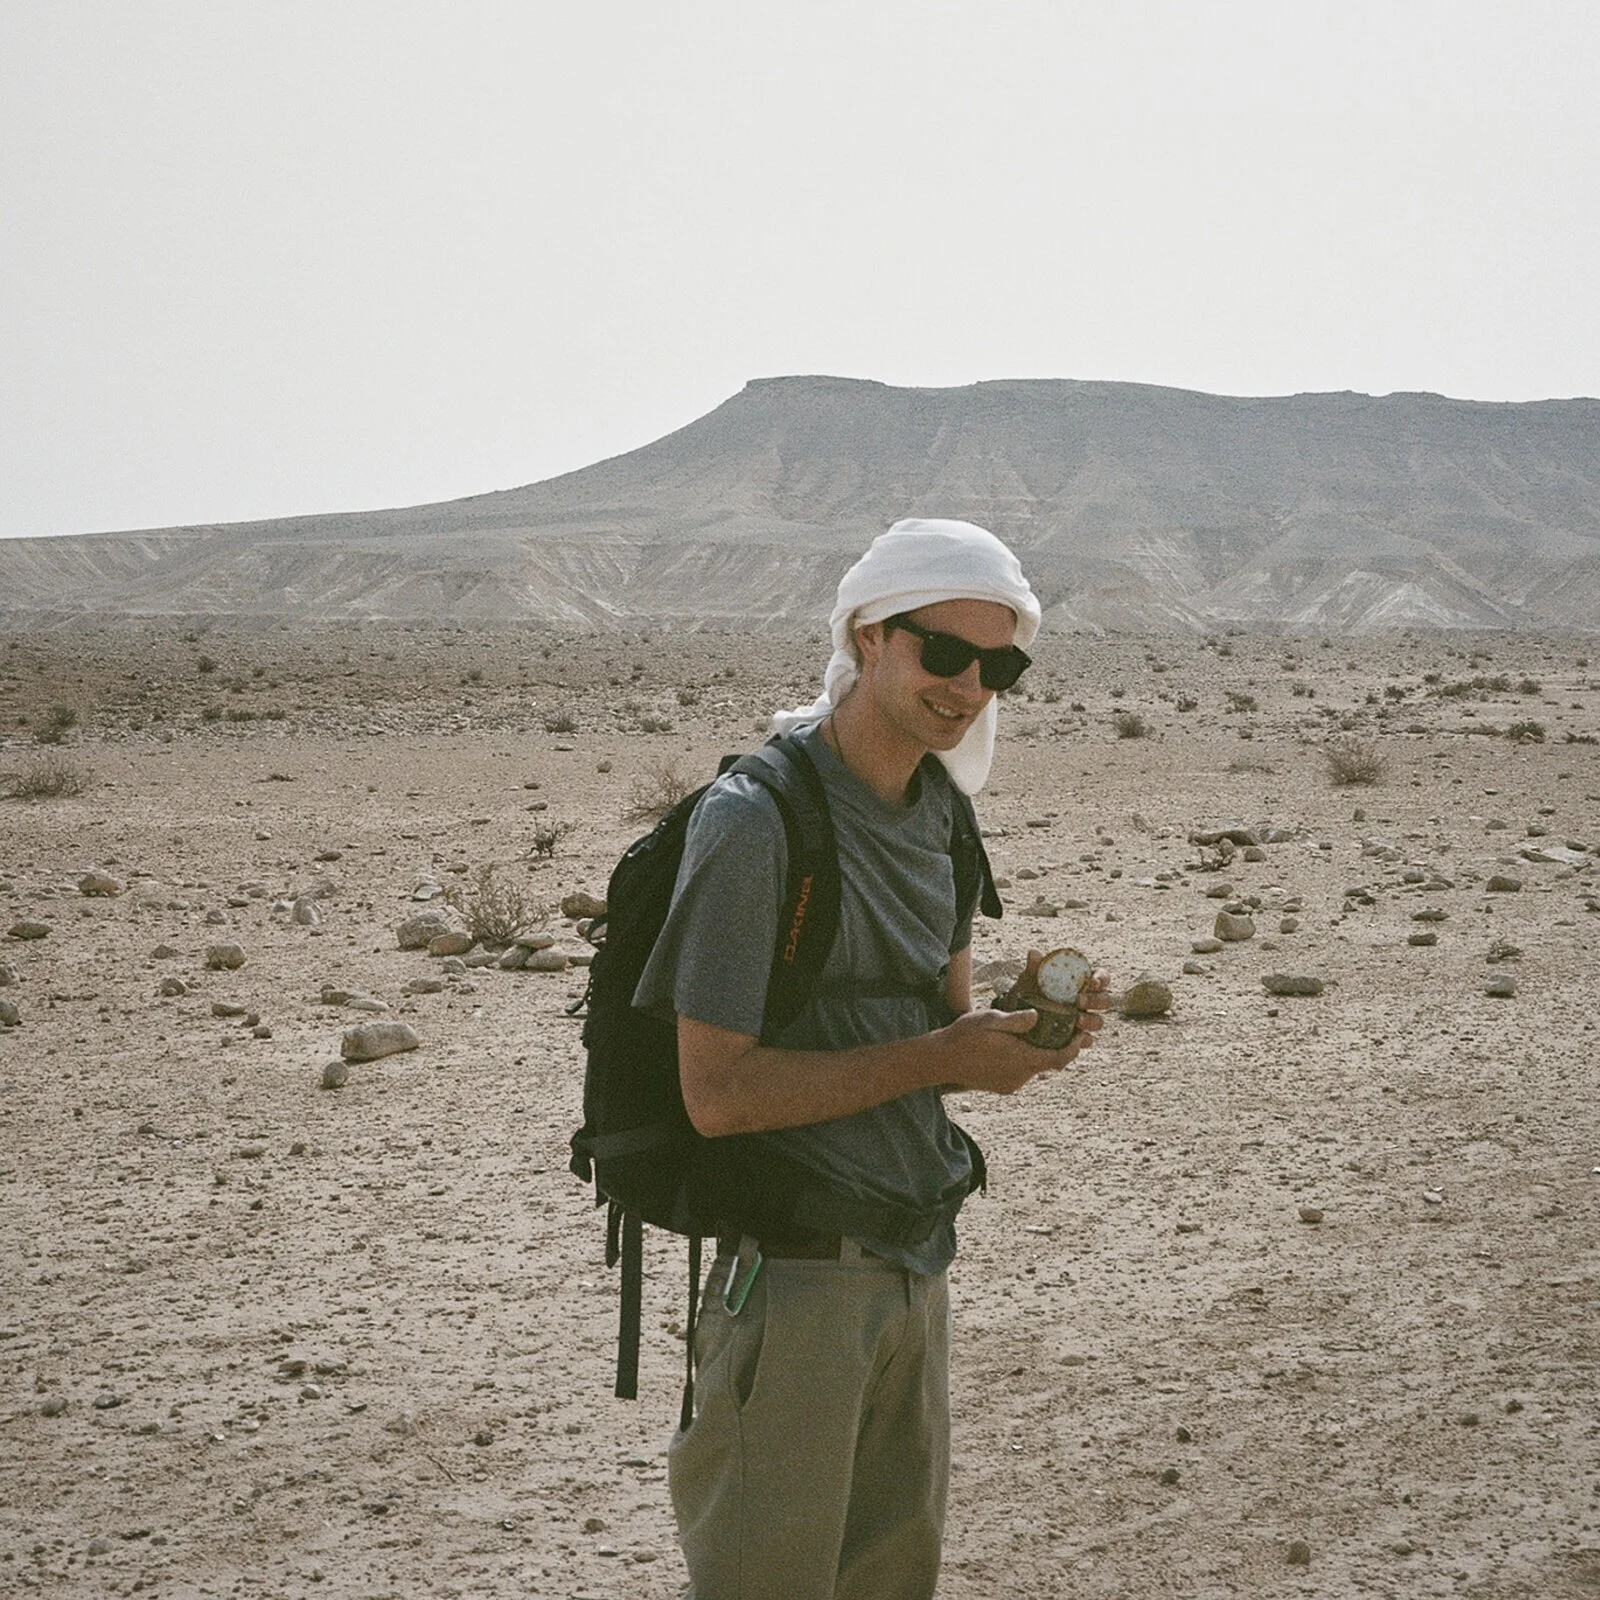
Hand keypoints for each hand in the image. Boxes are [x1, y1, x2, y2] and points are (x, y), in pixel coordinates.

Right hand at [940, 966, 1110, 1094]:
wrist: (941, 1061)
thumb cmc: (964, 1036)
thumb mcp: (989, 1019)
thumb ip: (1015, 1020)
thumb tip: (1037, 1016)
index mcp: (1021, 1059)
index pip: (1059, 1059)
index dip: (1074, 1049)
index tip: (1082, 1035)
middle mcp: (1020, 1076)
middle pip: (1049, 1063)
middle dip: (1058, 1047)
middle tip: (1063, 1028)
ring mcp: (1011, 1084)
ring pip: (1035, 1068)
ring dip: (1038, 1053)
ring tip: (1036, 1033)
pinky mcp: (1003, 1087)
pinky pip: (1022, 1074)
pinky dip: (1025, 1060)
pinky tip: (1015, 1046)